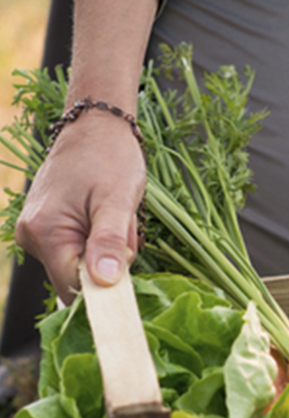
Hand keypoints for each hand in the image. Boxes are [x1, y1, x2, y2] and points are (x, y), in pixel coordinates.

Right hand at [14, 114, 145, 301]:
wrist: (96, 128)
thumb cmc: (109, 157)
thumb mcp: (118, 200)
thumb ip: (109, 241)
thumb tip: (103, 282)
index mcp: (44, 232)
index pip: (73, 288)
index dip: (105, 289)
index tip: (127, 266)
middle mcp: (32, 237)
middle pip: (80, 277)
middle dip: (110, 261)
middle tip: (122, 224)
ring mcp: (38, 233)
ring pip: (83, 264)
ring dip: (109, 248)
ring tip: (114, 214)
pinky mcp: (49, 229)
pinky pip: (80, 249)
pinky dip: (101, 240)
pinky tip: (106, 215)